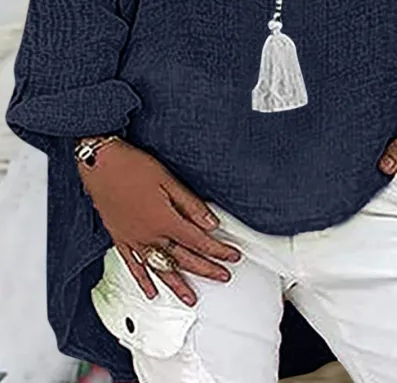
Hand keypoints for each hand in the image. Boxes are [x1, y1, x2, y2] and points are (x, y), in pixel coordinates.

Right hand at [77, 139, 241, 304]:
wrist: (100, 164)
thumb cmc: (132, 166)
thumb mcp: (168, 180)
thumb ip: (191, 205)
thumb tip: (211, 222)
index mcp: (164, 220)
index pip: (198, 241)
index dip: (218, 250)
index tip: (231, 256)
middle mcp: (149, 235)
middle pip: (183, 258)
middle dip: (206, 269)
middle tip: (222, 276)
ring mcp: (134, 240)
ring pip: (160, 268)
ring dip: (178, 284)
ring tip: (191, 297)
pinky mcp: (120, 239)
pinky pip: (134, 266)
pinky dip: (144, 281)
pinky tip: (151, 291)